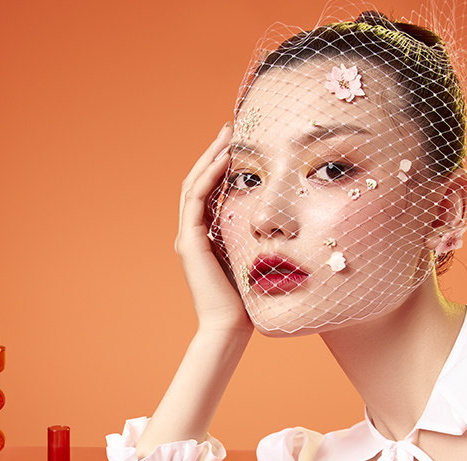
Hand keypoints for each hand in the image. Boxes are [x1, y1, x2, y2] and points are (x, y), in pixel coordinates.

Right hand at [175, 123, 252, 334]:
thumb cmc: (247, 299)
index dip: (220, 165)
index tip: (238, 142)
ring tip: (227, 134)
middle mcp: (191, 234)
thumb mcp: (252, 259)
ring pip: (193, 185)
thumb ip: (255, 238)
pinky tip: (225, 160)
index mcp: (204, 237)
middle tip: (230, 127)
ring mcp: (187, 238)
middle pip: (197, 182)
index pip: (209, 191)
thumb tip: (280, 219)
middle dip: (213, 152)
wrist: (230, 326)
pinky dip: (209, 177)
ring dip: (210, 157)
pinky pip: (196, 200)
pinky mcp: (188, 243)